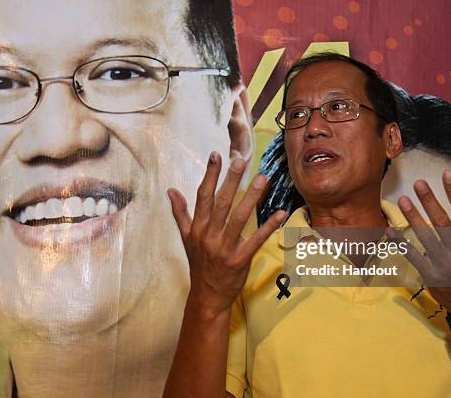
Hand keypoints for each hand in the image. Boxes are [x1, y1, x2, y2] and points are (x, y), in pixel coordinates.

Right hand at [168, 152, 285, 316]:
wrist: (206, 296)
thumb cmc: (199, 264)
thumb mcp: (186, 238)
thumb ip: (180, 213)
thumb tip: (171, 190)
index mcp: (197, 228)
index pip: (203, 196)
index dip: (210, 175)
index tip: (216, 155)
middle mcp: (208, 236)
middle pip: (221, 203)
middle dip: (231, 180)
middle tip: (241, 160)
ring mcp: (223, 248)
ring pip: (239, 218)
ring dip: (252, 198)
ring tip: (263, 179)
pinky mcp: (239, 260)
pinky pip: (255, 240)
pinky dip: (268, 227)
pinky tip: (280, 213)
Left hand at [389, 170, 450, 322]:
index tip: (447, 174)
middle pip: (441, 221)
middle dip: (429, 201)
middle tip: (418, 183)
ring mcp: (442, 262)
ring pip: (425, 236)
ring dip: (412, 217)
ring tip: (403, 200)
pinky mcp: (428, 273)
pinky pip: (412, 255)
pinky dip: (400, 243)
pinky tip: (389, 229)